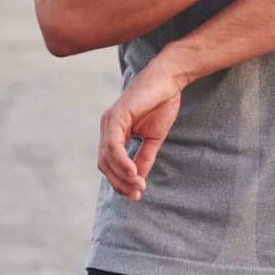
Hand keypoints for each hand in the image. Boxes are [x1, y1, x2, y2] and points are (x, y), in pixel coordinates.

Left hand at [97, 57, 187, 200]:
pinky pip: (113, 145)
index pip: (109, 164)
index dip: (120, 182)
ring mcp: (110, 121)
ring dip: (121, 176)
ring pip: (107, 157)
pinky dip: (121, 161)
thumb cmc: (162, 103)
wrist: (169, 79)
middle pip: (105, 164)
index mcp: (114, 132)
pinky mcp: (117, 115)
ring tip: (138, 186)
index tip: (137, 195)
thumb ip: (144, 157)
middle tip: (137, 194)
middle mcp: (107, 127)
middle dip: (120, 183)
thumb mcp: (153, 138)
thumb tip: (138, 180)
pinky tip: (133, 173)